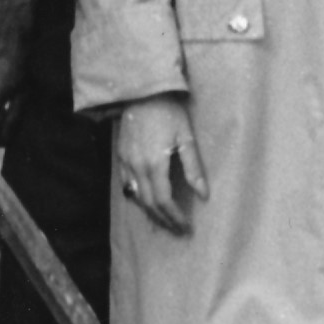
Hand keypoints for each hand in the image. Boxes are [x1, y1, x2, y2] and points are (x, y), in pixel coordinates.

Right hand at [117, 94, 210, 233]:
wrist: (142, 94)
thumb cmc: (169, 113)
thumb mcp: (186, 139)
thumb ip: (194, 169)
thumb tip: (203, 195)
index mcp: (154, 164)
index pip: (163, 201)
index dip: (175, 217)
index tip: (187, 227)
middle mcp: (136, 167)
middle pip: (148, 203)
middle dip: (164, 220)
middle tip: (179, 230)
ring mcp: (125, 162)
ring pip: (136, 197)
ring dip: (151, 212)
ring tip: (166, 222)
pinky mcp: (120, 157)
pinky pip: (127, 185)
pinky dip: (139, 199)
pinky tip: (149, 203)